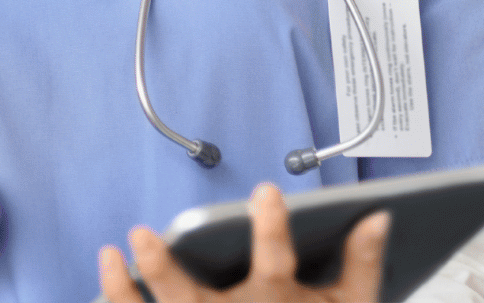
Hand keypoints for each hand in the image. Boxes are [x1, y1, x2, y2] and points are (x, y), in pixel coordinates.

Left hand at [98, 182, 389, 302]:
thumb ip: (363, 263)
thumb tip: (377, 215)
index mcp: (276, 300)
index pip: (274, 262)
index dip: (271, 228)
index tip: (265, 192)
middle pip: (188, 296)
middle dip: (161, 267)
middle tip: (140, 234)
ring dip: (125, 290)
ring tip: (108, 255)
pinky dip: (121, 302)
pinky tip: (107, 281)